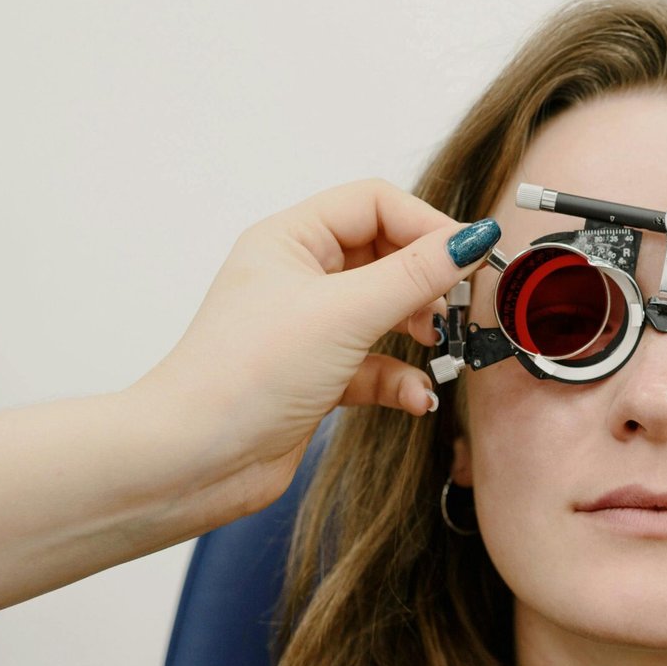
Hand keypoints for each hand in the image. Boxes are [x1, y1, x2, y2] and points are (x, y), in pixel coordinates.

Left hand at [126, 178, 498, 516]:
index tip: (467, 259)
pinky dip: (402, 378)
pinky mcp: (318, 377)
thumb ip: (416, 275)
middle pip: (387, 255)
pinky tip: (415, 397)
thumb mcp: (344, 314)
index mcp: (291, 239)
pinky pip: (377, 364)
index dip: (426, 226)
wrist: (193, 461)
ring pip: (386, 311)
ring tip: (436, 345)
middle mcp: (299, 276)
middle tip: (457, 307)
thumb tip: (472, 239)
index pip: (375, 204)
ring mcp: (309, 328)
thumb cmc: (243, 376)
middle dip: (427, 281)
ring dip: (419, 329)